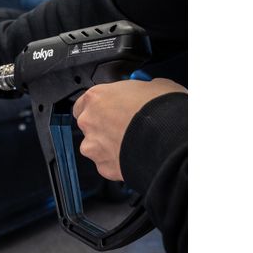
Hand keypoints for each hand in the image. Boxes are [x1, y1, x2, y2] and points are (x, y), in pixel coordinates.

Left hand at [72, 78, 186, 180]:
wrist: (168, 138)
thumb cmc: (160, 109)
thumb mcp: (154, 85)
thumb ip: (139, 90)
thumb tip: (146, 91)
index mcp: (96, 97)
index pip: (84, 103)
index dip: (99, 107)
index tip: (110, 109)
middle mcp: (89, 121)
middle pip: (89, 126)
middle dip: (104, 127)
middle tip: (125, 126)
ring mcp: (93, 146)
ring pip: (95, 147)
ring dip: (108, 147)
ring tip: (132, 144)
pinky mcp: (103, 166)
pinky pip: (107, 164)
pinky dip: (118, 162)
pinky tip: (134, 156)